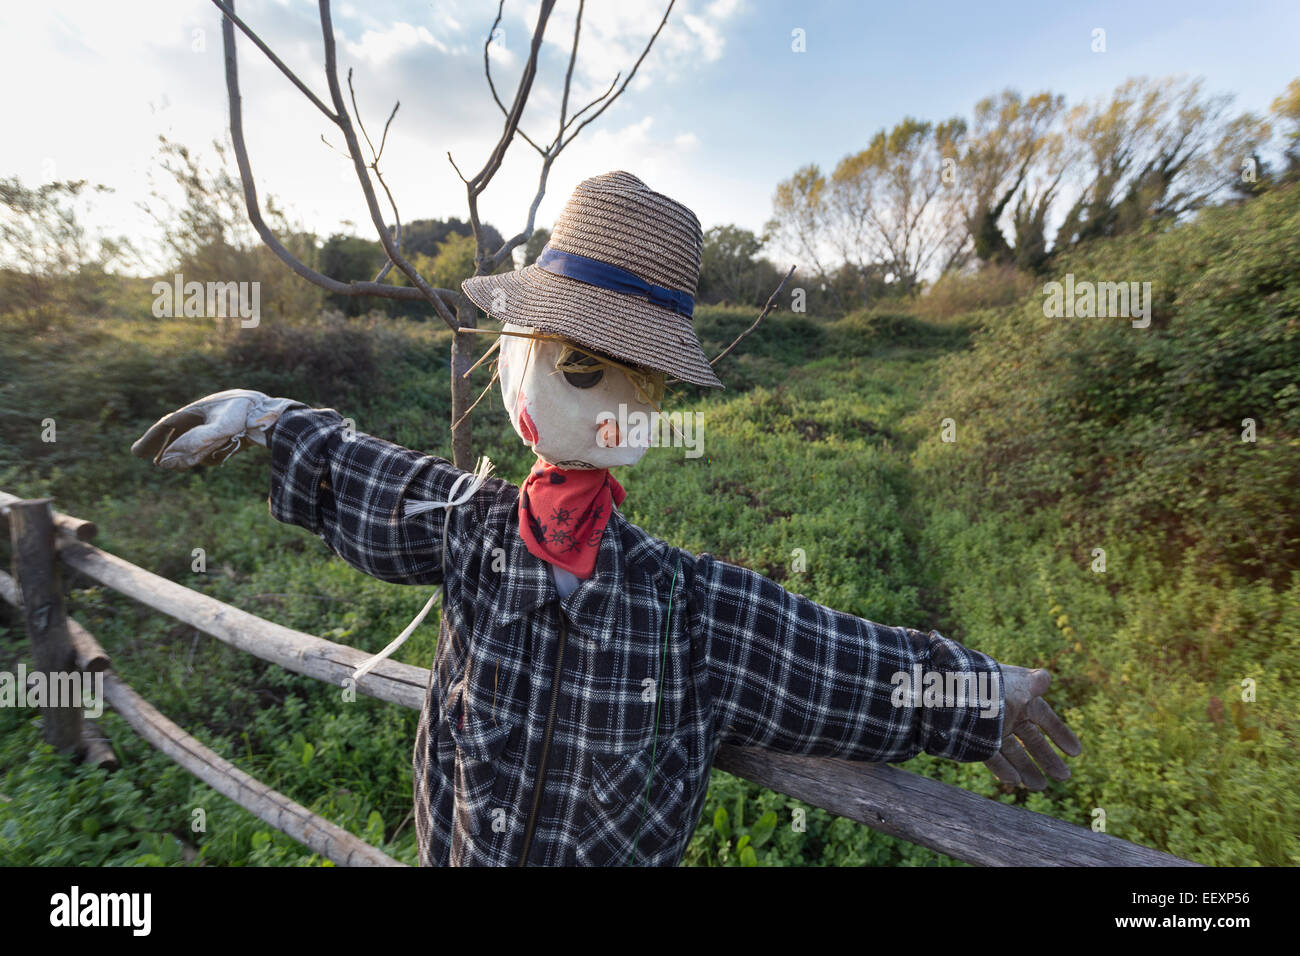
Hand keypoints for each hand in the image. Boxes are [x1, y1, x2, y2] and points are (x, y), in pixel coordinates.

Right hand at [131, 389, 303, 469]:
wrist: (280, 417)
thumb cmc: (249, 419)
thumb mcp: (218, 432)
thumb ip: (193, 446)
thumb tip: (164, 464)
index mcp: (201, 407)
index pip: (169, 424)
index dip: (152, 439)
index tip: (137, 453)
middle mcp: (209, 412)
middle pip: (180, 430)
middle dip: (164, 445)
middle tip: (147, 458)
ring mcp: (222, 420)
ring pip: (197, 439)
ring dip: (192, 452)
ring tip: (188, 464)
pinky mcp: (236, 429)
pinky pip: (216, 443)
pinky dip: (214, 453)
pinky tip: (223, 455)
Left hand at [984, 665, 1081, 790]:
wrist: (952, 693)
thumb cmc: (989, 686)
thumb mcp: (1016, 684)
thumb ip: (1033, 684)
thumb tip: (1047, 677)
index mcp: (1019, 697)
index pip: (1044, 717)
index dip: (1060, 733)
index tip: (1076, 752)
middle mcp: (1007, 714)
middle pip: (1031, 739)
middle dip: (1047, 758)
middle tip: (1064, 777)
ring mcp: (991, 728)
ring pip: (1013, 752)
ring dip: (1027, 769)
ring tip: (1040, 786)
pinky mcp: (975, 740)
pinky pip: (992, 757)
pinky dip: (1003, 769)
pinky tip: (1015, 781)